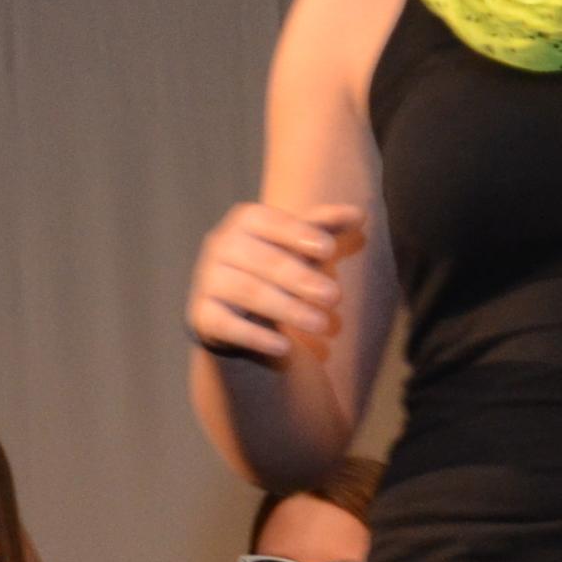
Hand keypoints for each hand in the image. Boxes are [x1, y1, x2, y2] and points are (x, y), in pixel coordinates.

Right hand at [186, 201, 365, 360]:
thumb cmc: (273, 264)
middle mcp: (220, 245)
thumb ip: (324, 227)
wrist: (232, 303)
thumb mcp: (298, 243)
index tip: (329, 249)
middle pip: (262, 261)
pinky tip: (284, 347)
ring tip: (321, 324)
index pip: (270, 222)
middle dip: (300, 279)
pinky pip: (226, 324)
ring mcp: (208, 280)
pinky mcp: (201, 313)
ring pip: (248, 292)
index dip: (297, 234)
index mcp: (245, 221)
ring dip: (287, 309)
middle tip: (334, 297)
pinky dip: (255, 336)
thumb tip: (359, 214)